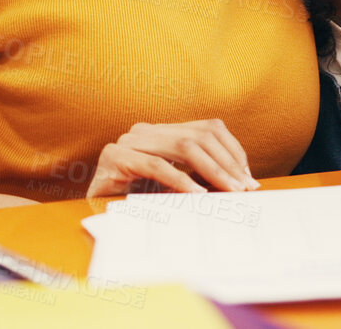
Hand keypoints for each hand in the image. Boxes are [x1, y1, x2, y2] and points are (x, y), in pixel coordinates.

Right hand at [86, 120, 258, 197]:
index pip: (208, 128)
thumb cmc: (135, 200)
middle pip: (200, 135)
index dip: (232, 151)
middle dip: (227, 162)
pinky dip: (180, 180)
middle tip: (244, 187)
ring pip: (183, 146)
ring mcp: (129, 141)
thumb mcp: (174, 185)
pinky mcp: (115, 157)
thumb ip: (198, 176)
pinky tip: (197, 194)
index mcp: (162, 131)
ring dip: (212, 170)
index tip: (248, 177)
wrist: (92, 211)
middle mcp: (146, 131)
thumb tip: (238, 182)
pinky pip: (156, 165)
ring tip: (228, 190)